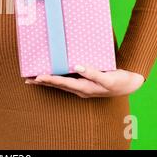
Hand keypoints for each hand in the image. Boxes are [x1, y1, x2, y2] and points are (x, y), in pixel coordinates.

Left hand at [25, 65, 143, 97]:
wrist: (129, 83)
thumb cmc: (119, 81)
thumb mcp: (108, 78)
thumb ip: (92, 72)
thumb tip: (76, 66)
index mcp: (85, 88)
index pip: (63, 83)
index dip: (50, 79)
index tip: (39, 76)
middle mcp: (80, 89)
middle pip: (58, 85)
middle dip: (43, 82)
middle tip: (27, 79)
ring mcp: (81, 87)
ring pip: (60, 84)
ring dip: (47, 81)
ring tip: (33, 78)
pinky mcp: (83, 83)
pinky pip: (66, 80)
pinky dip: (56, 78)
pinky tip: (51, 74)